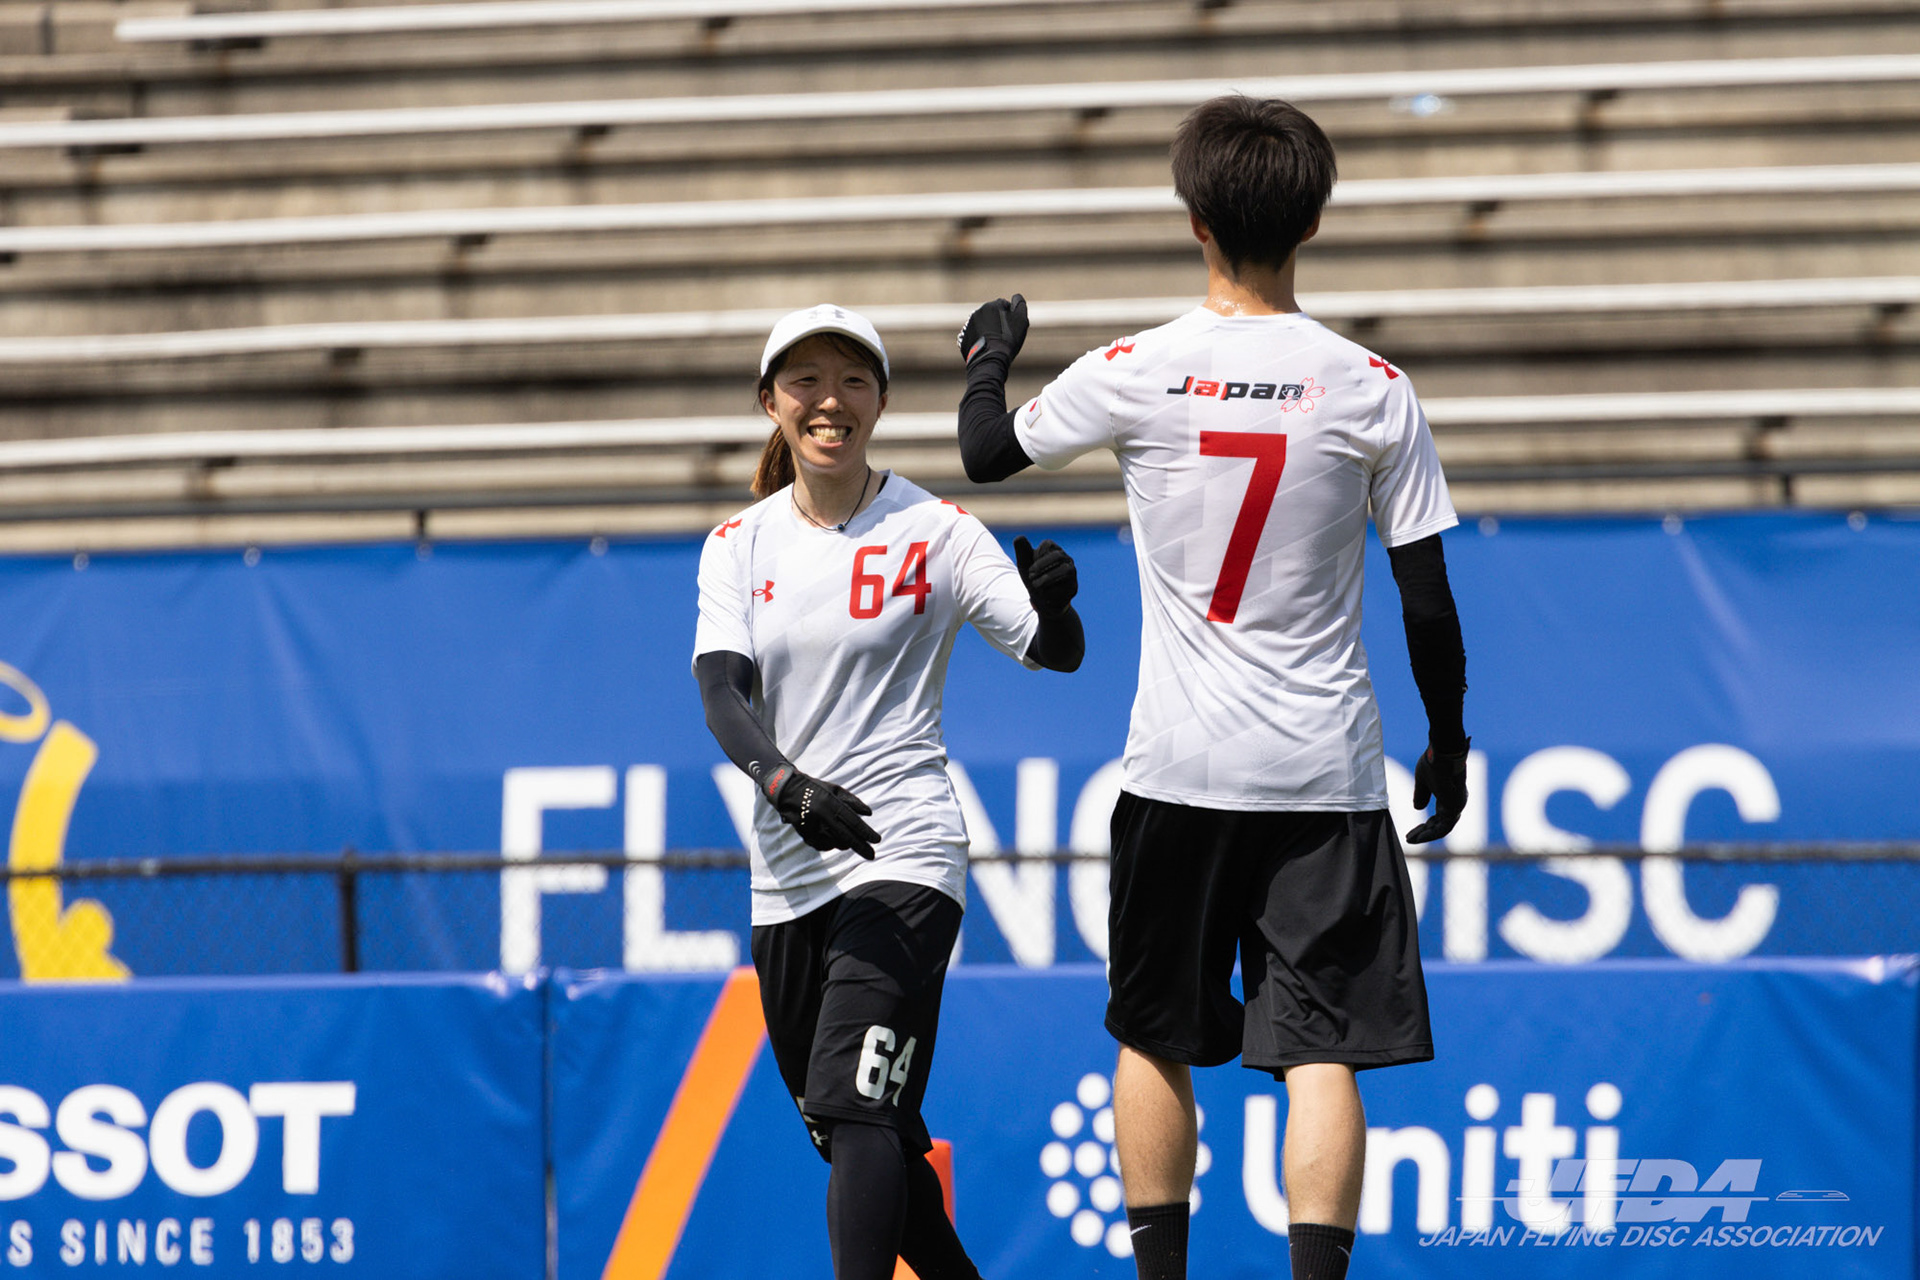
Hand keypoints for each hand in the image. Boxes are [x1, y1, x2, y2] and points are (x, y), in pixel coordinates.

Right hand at [766, 766, 880, 857]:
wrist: (787, 790)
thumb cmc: (815, 788)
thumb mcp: (835, 790)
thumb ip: (853, 801)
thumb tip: (868, 813)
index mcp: (830, 803)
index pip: (852, 822)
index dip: (866, 832)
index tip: (877, 840)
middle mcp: (822, 816)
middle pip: (846, 837)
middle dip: (861, 847)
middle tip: (872, 855)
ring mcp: (812, 827)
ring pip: (835, 843)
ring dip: (846, 844)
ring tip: (851, 841)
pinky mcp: (804, 835)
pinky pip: (822, 846)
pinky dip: (831, 845)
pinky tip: (835, 840)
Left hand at [959, 294, 1027, 364]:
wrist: (990, 359)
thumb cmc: (1008, 339)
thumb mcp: (1021, 320)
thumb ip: (1020, 305)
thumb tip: (1016, 297)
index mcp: (992, 305)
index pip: (1005, 306)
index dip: (1012, 317)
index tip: (1013, 328)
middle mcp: (978, 312)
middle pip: (993, 315)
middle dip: (999, 323)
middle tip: (1005, 337)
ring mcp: (969, 325)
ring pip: (983, 325)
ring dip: (989, 331)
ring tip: (995, 343)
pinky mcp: (964, 338)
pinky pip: (975, 336)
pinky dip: (980, 340)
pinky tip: (987, 348)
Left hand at [1014, 536, 1076, 617]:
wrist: (1041, 599)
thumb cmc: (1033, 577)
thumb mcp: (1024, 564)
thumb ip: (1022, 550)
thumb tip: (1019, 537)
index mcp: (1054, 550)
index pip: (1047, 545)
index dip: (1036, 555)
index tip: (1030, 566)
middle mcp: (1066, 559)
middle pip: (1058, 556)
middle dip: (1041, 566)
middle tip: (1030, 575)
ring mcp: (1072, 573)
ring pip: (1065, 570)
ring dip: (1046, 578)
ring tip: (1035, 586)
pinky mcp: (1073, 587)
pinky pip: (1066, 587)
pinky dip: (1051, 591)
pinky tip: (1043, 594)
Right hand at [1405, 740, 1468, 844]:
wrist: (1442, 754)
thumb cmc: (1434, 762)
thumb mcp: (1423, 781)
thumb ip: (1421, 795)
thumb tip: (1418, 808)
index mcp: (1450, 795)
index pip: (1439, 817)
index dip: (1426, 825)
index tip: (1412, 831)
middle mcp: (1456, 803)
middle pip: (1440, 825)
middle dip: (1424, 832)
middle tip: (1409, 837)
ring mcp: (1456, 806)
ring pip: (1442, 829)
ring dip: (1425, 835)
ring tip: (1409, 839)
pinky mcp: (1454, 809)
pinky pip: (1442, 828)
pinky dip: (1429, 834)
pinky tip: (1416, 837)